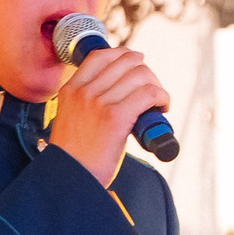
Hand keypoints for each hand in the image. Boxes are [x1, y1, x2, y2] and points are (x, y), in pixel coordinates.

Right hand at [50, 44, 169, 187]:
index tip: (137, 64)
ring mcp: (99, 103)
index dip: (124, 55)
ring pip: (140, 75)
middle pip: (126, 62)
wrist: (71, 179)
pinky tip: (162, 108)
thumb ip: (85, 103)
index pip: (100, 55)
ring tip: (158, 102)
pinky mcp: (116, 118)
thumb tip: (115, 92)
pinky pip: (149, 93)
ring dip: (157, 86)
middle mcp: (84, 92)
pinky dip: (162, 97)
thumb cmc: (75, 157)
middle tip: (151, 90)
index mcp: (70, 90)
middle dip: (145, 72)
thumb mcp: (70, 119)